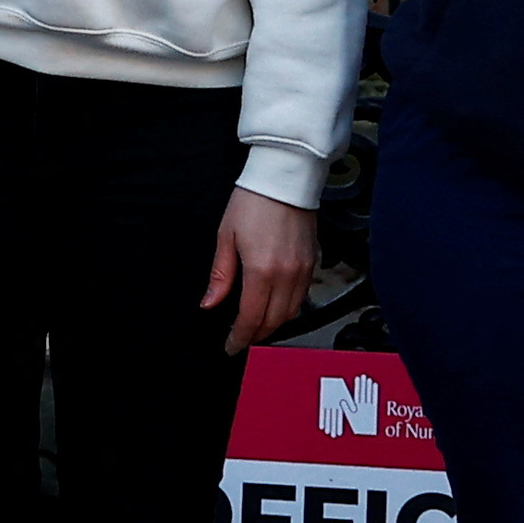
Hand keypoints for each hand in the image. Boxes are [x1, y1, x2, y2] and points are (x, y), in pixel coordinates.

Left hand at [203, 186, 317, 350]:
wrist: (285, 176)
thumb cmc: (253, 201)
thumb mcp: (226, 236)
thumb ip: (221, 275)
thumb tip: (210, 303)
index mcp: (261, 270)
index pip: (252, 318)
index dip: (240, 337)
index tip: (231, 346)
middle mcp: (287, 275)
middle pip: (274, 321)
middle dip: (257, 335)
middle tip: (242, 339)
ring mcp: (304, 270)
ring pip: (291, 312)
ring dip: (274, 324)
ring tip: (257, 325)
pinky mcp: (314, 261)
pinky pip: (302, 296)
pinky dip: (288, 307)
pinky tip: (275, 304)